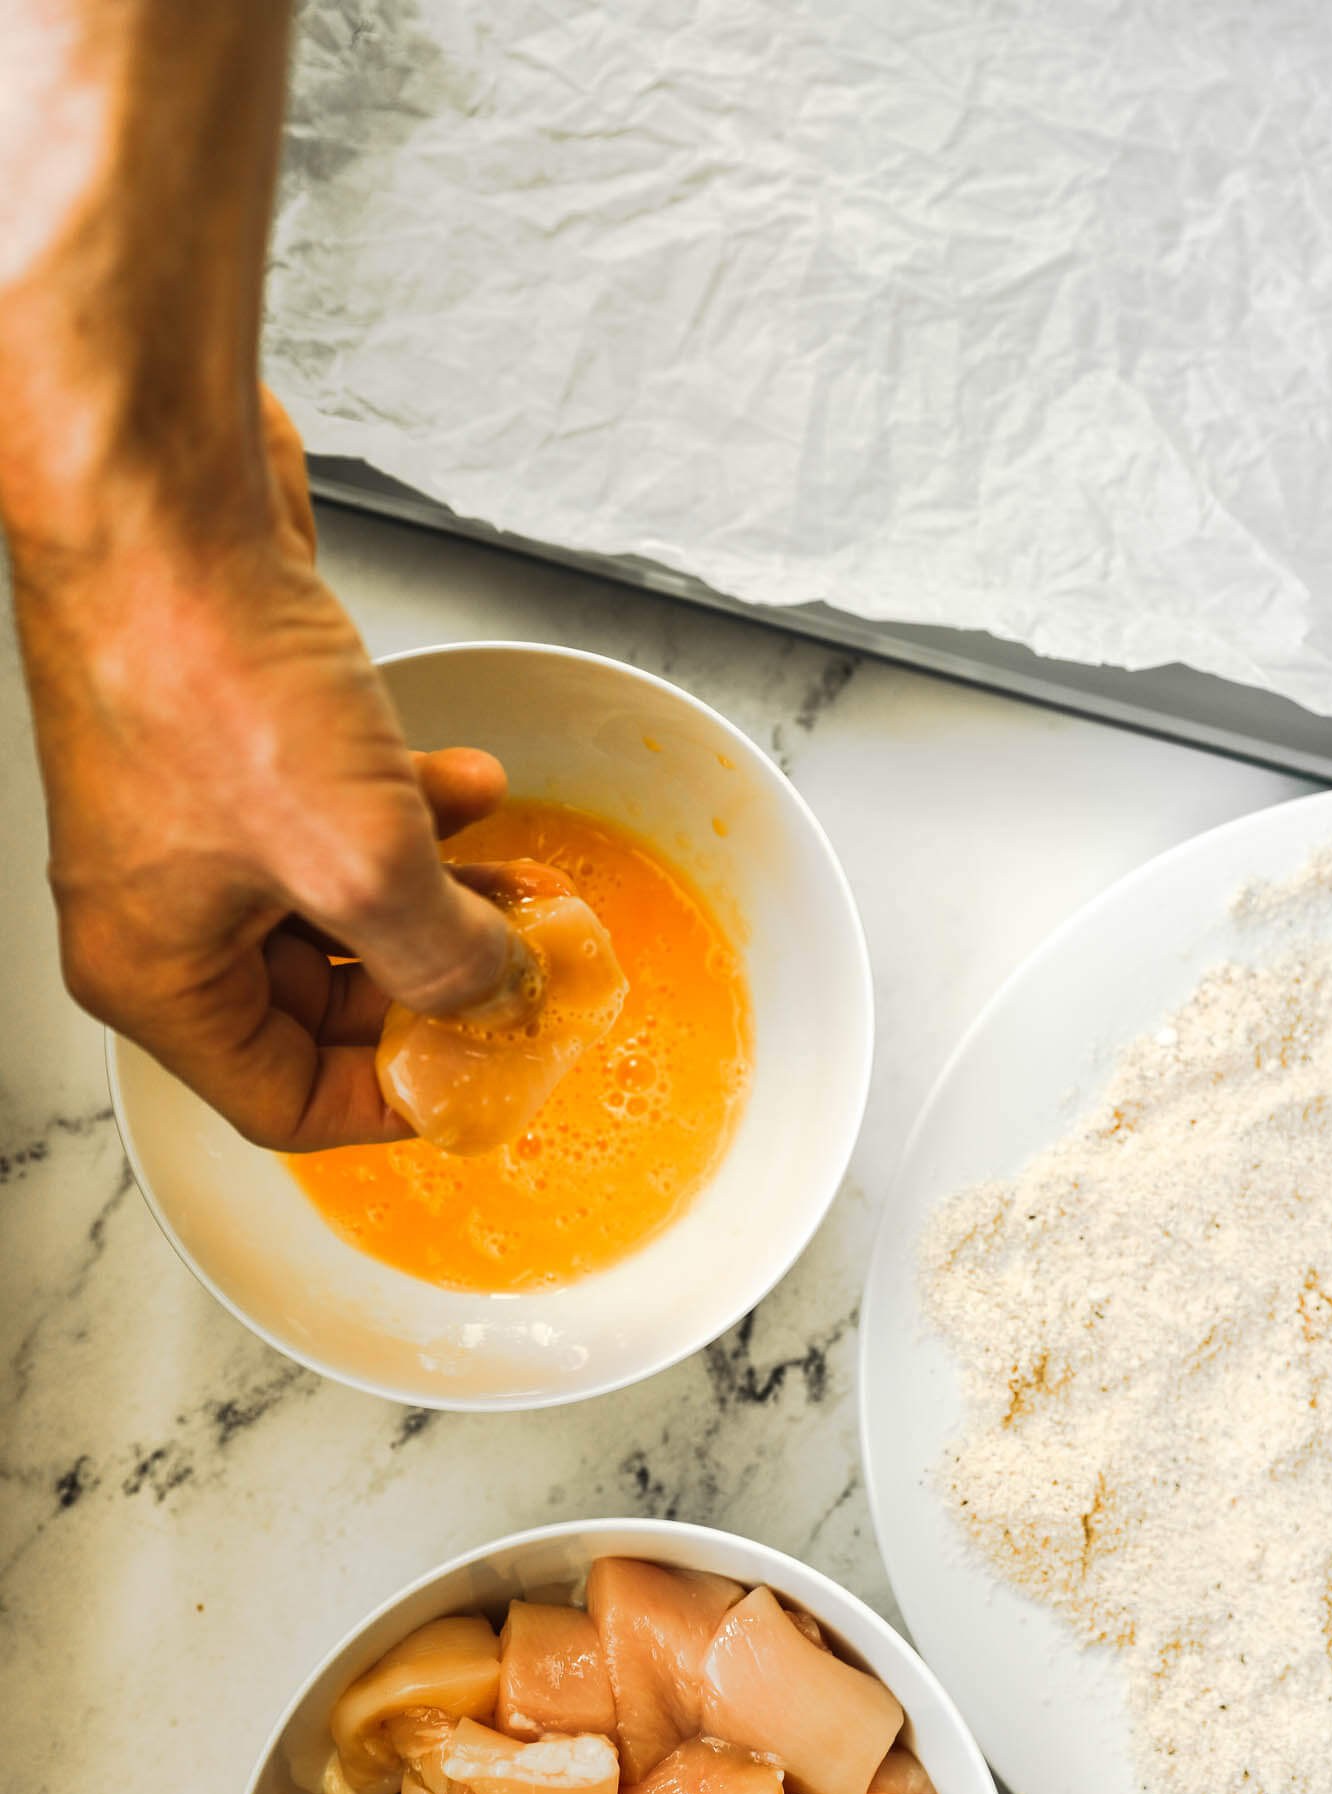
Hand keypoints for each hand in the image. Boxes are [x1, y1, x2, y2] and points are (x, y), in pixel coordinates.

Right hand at [10, 391, 518, 1149]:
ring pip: (342, 906)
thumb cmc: (202, 671)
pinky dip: (410, 811)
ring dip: (438, 894)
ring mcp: (199, 827)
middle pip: (322, 1004)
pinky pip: (340, 818)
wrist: (159, 498)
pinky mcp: (240, 749)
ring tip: (518, 881)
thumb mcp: (361, 863)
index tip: (480, 1079)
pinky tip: (471, 784)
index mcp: (156, 973)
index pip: (283, 1099)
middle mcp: (165, 910)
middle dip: (432, 982)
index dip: (392, 1102)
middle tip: (521, 973)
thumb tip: (494, 992)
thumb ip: (443, 957)